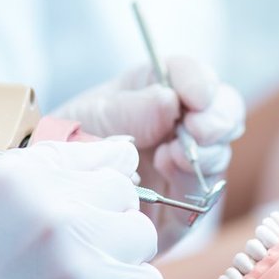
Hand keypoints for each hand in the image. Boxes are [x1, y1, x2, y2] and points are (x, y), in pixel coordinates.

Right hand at [0, 139, 161, 278]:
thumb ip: (44, 179)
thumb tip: (123, 154)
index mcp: (15, 177)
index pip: (99, 161)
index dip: (91, 195)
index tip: (77, 220)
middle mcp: (51, 210)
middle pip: (122, 198)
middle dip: (104, 227)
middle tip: (66, 265)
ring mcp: (78, 263)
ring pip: (140, 240)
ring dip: (117, 263)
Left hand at [50, 57, 245, 209]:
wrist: (56, 198)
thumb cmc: (66, 148)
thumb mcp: (90, 118)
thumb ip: (129, 109)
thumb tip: (171, 101)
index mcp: (153, 92)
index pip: (189, 75)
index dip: (200, 81)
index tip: (197, 97)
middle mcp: (177, 125)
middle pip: (223, 110)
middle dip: (218, 118)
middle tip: (197, 130)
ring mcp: (185, 164)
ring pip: (219, 151)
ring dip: (205, 152)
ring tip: (170, 156)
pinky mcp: (185, 203)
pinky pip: (206, 194)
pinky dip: (193, 183)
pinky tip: (169, 176)